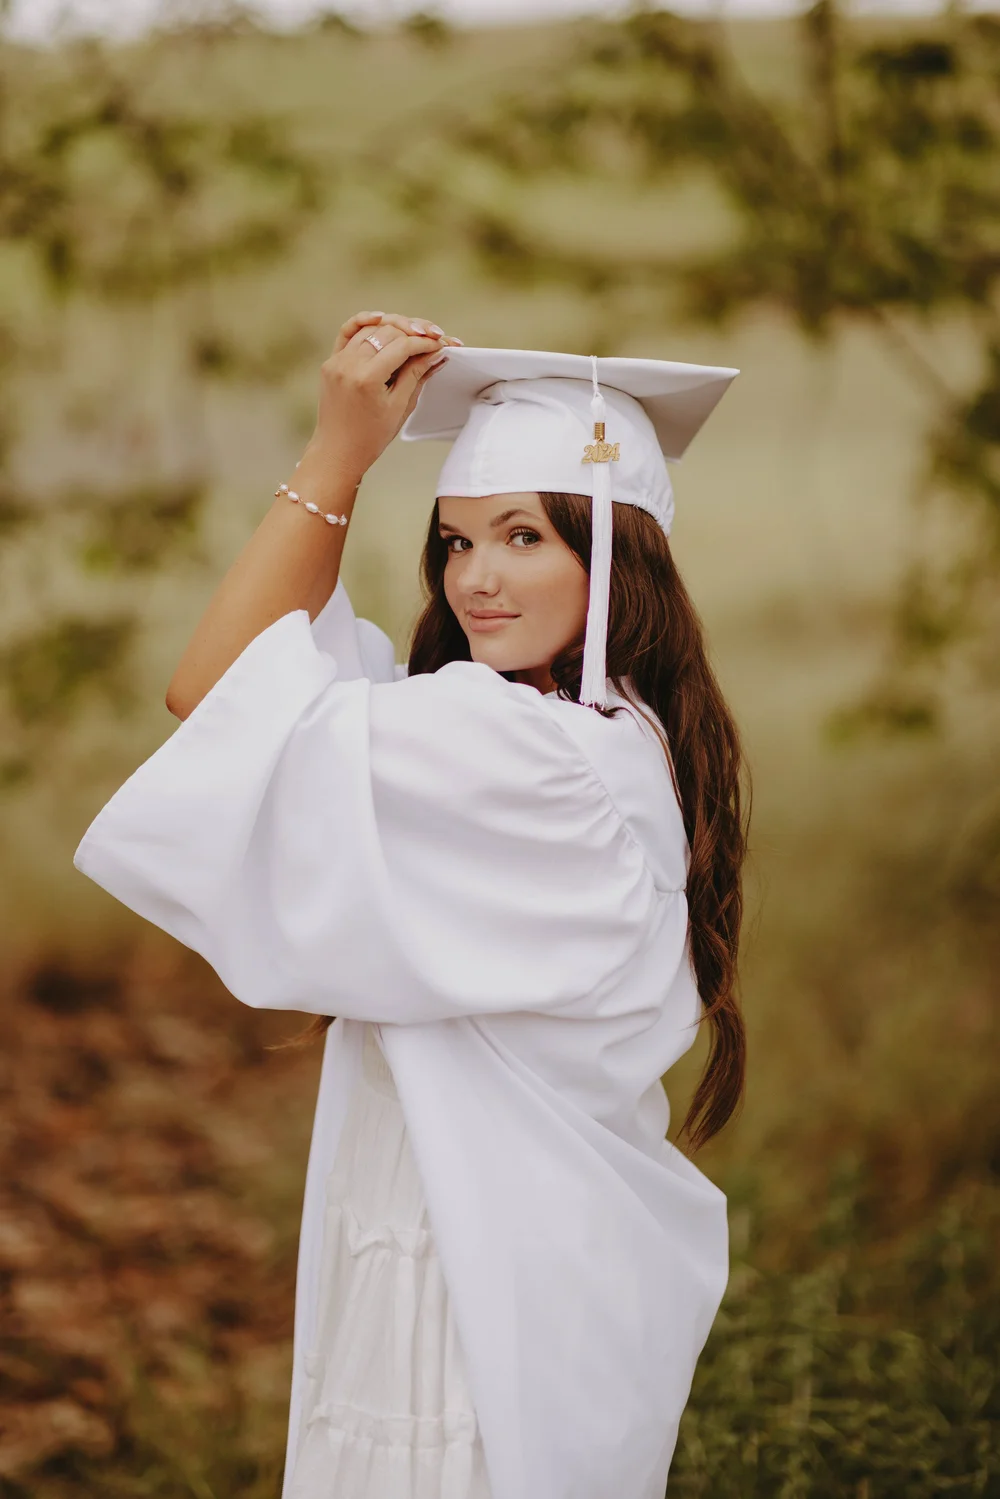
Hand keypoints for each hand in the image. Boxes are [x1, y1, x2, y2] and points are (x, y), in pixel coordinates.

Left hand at [307, 311, 460, 485]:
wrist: (337, 451)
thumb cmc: (370, 437)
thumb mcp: (399, 407)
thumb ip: (416, 375)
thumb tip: (435, 354)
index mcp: (367, 379)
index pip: (402, 346)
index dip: (425, 343)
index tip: (441, 344)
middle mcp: (348, 364)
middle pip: (387, 332)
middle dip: (414, 331)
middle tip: (435, 336)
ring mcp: (337, 361)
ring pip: (370, 329)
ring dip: (395, 326)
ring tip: (416, 332)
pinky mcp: (331, 362)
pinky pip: (348, 332)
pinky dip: (364, 322)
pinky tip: (382, 317)